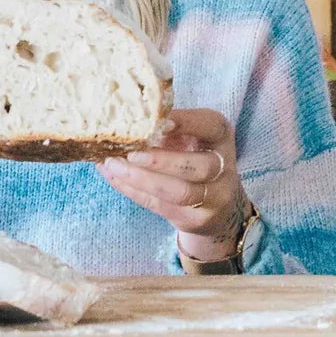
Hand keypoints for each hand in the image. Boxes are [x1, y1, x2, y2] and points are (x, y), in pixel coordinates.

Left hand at [96, 109, 249, 262]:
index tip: (160, 120)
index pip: (211, 126)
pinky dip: (133, 190)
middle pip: (197, 166)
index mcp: (220, 136)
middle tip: (130, 152)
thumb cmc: (194, 156)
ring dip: (141, 179)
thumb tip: (126, 116)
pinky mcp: (194, 219)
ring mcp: (213, 198)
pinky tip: (113, 176)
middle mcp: (223, 167)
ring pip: (178, 192)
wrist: (219, 205)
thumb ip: (169, 126)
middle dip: (160, 160)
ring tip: (112, 164)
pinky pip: (160, 205)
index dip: (186, 123)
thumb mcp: (192, 135)